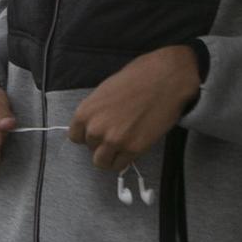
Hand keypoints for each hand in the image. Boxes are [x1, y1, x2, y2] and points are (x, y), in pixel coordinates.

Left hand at [67, 45, 200, 172]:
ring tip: (123, 144)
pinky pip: (120, 165)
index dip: (88, 135)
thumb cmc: (138, 77)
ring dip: (111, 156)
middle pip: (90, 148)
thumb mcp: (105, 91)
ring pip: (102, 162)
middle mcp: (95, 128)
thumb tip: (95, 124)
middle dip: (102, 143)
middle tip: (118, 133)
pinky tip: (134, 146)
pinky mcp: (133, 148)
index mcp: (85, 112)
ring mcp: (113, 140)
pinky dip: (125, 159)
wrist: (166, 78)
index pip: (75, 136)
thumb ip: (97, 111)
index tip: (99, 133)